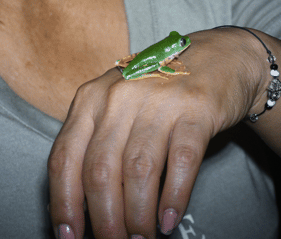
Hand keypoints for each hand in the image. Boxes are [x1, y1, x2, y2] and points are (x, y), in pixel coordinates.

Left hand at [47, 28, 266, 238]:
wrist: (217, 59)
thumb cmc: (156, 93)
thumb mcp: (114, 107)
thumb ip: (94, 146)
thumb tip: (77, 206)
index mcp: (90, 99)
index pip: (65, 158)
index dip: (63, 202)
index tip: (67, 236)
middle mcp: (118, 97)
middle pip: (100, 170)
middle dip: (103, 219)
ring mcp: (158, 101)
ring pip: (138, 171)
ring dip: (137, 215)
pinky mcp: (196, 109)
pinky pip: (181, 162)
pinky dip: (173, 197)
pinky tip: (168, 220)